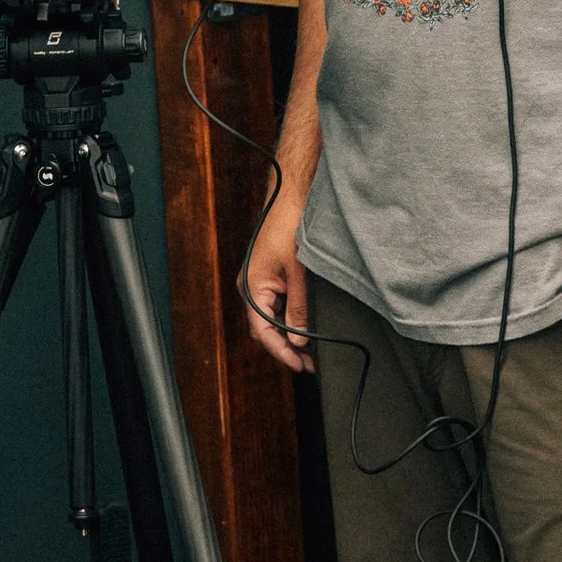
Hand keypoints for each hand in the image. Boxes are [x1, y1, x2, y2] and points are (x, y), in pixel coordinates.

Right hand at [244, 193, 315, 374]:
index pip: (263, 332)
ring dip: (288, 334)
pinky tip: (305, 325)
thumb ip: (298, 308)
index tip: (301, 365)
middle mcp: (250, 287)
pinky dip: (289, 318)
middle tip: (310, 363)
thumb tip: (298, 339)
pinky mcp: (269, 275)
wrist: (290, 195)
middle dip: (286, 347)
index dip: (282, 352)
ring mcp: (258, 281)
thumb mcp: (299, 272)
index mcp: (252, 288)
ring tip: (310, 350)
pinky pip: (275, 304)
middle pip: (265, 329)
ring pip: (271, 318)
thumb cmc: (289, 226)